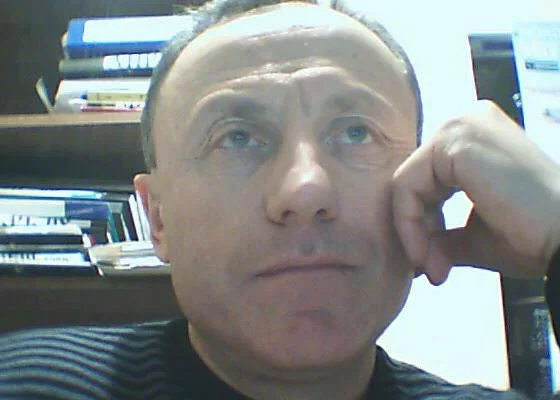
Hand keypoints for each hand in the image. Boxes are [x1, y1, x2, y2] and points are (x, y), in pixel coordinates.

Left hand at [392, 100, 559, 283]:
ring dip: (412, 230)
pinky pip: (407, 184)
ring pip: (406, 183)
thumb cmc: (530, 236)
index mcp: (472, 139)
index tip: (431, 263)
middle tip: (431, 267)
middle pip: (413, 180)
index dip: (421, 224)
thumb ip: (442, 237)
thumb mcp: (475, 236)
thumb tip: (421, 256)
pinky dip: (409, 222)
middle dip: (416, 229)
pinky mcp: (454, 140)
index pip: (424, 180)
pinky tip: (426, 252)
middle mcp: (464, 122)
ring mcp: (459, 127)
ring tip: (432, 265)